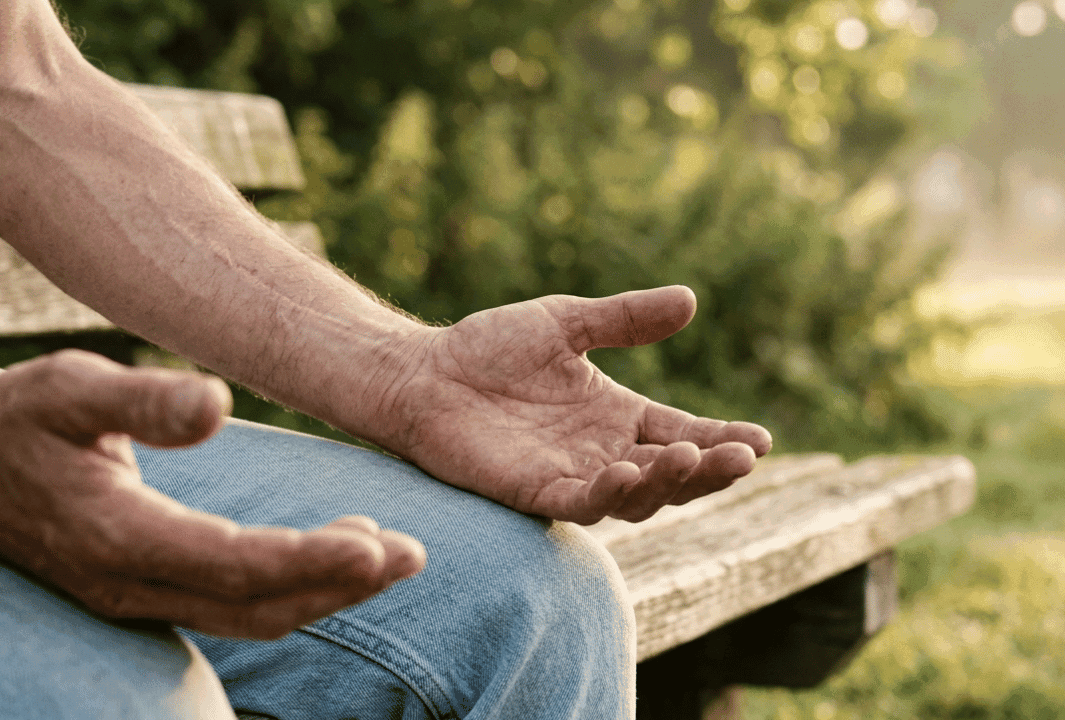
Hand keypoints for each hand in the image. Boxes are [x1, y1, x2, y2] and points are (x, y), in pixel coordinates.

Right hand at [0, 350, 424, 639]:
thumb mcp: (67, 387)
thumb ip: (142, 400)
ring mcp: (133, 598)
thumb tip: (218, 404)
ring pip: (247, 616)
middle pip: (256, 606)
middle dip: (339, 587)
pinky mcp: (141, 593)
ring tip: (387, 556)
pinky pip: (229, 606)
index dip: (312, 561)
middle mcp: (129, 584)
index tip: (383, 545)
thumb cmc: (13, 416)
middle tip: (412, 555)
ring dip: (322, 592)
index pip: (234, 565)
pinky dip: (288, 589)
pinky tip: (330, 556)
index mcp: (116, 536)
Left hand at [381, 286, 771, 524]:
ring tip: (692, 458)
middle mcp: (604, 452)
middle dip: (710, 469)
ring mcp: (572, 476)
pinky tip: (628, 473)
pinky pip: (580, 503)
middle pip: (673, 474)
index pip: (685, 433)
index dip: (723, 441)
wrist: (424, 373)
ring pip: (637, 497)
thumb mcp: (565, 321)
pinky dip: (609, 493)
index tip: (760, 441)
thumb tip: (690, 299)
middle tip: (741, 457)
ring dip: (668, 482)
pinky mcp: (534, 492)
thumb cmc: (488, 347)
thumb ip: (624, 318)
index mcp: (619, 415)